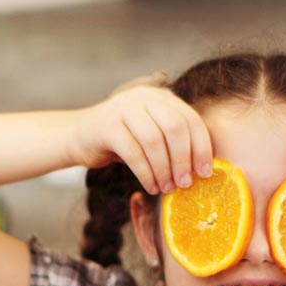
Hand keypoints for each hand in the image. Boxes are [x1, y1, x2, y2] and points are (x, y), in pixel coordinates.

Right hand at [71, 83, 212, 195]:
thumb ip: (173, 142)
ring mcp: (123, 108)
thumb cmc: (121, 141)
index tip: (206, 172)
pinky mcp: (107, 125)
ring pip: (154, 141)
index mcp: (161, 97)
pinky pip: (133, 152)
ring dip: (164, 169)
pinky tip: (150, 186)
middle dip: (183, 159)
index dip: (201, 147)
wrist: (79, 137)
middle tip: (185, 183)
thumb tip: (203, 169)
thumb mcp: (151, 135)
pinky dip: (145, 173)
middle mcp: (144, 97)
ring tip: (166, 188)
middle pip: (175, 127)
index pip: (190, 119)